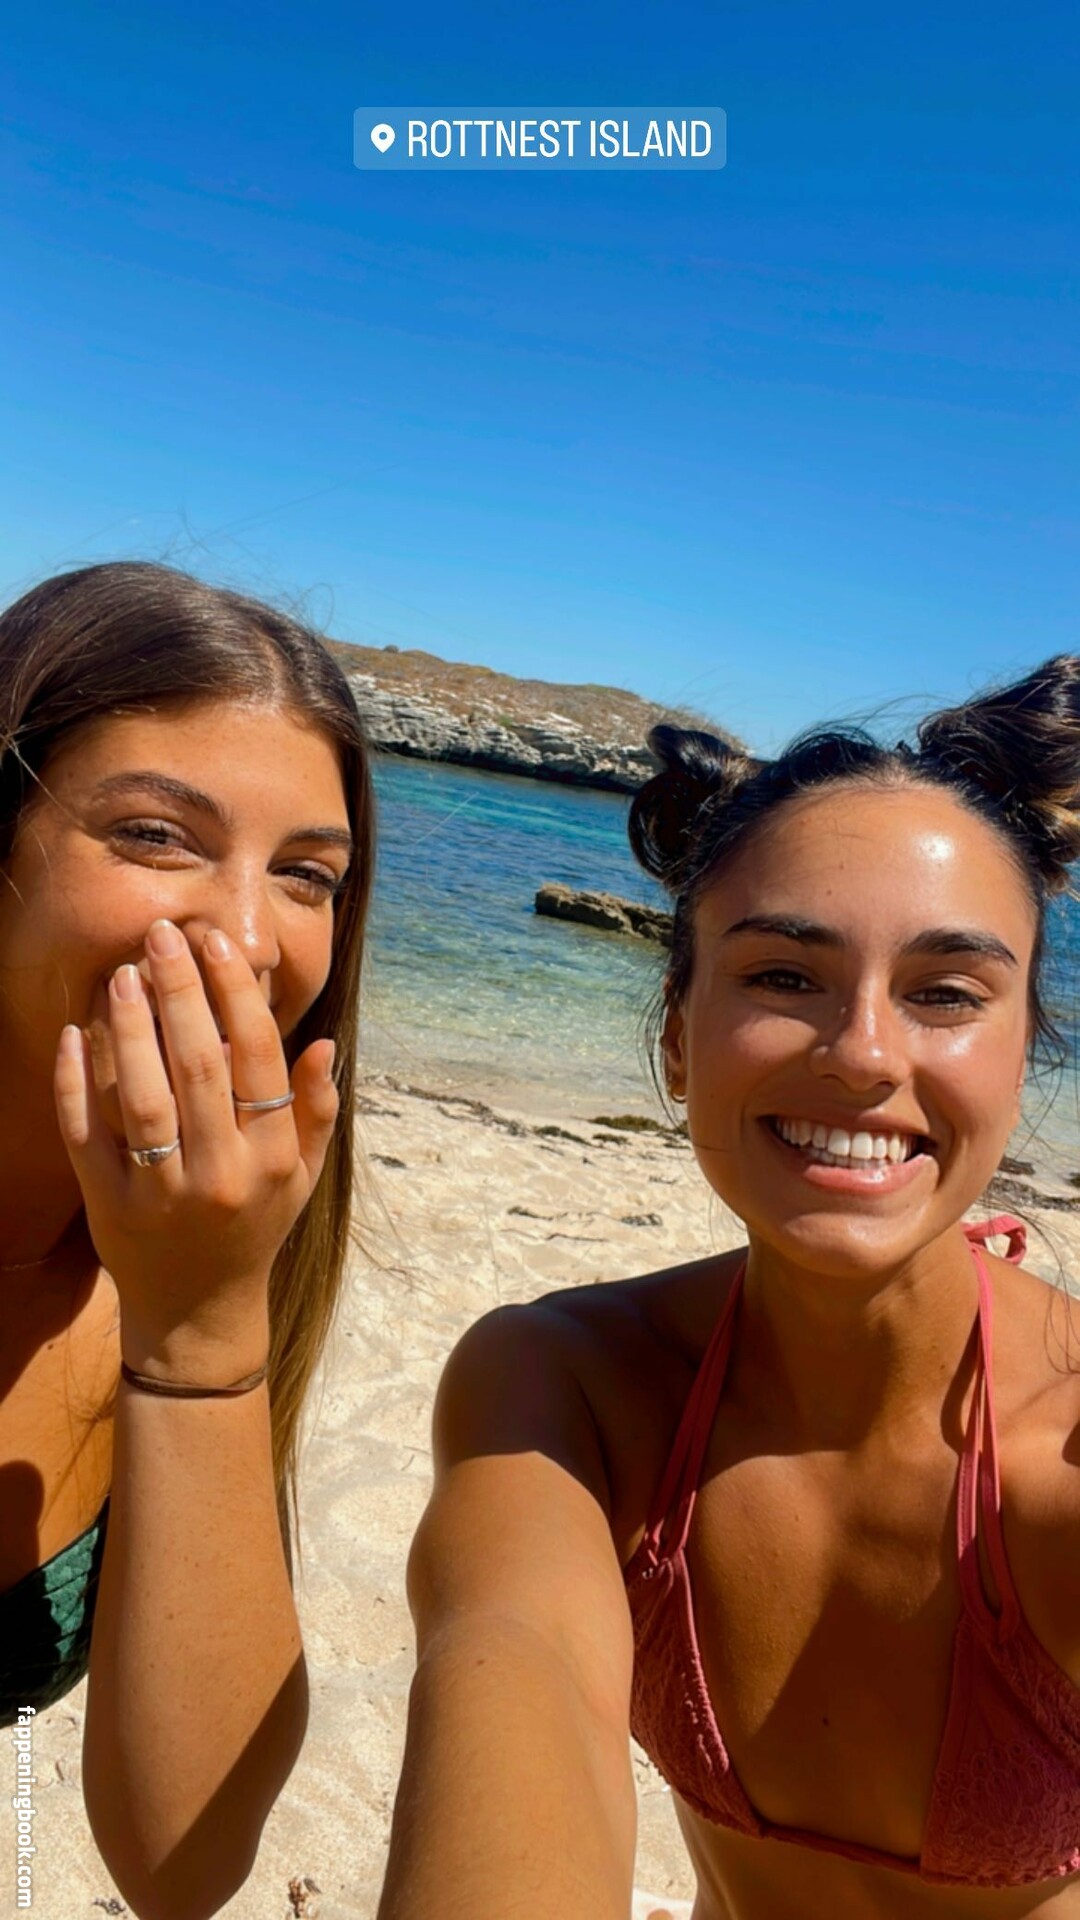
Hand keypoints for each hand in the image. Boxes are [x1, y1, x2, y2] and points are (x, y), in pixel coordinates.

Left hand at [53, 918, 337, 1373]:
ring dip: (130, 1030)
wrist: (198, 1313)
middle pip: (199, 1067)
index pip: (259, 1059)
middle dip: (181, 993)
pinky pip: (87, 1135)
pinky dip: (76, 1084)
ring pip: (142, 1097)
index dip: (238, 995)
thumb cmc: (256, 1228)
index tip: (217, 944)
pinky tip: (74, 1034)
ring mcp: (161, 1193)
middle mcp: (220, 1173)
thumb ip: (318, 1111)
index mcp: (272, 1158)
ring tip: (122, 974)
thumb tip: (321, 1044)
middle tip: (162, 935)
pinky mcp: (108, 1206)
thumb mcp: (303, 1176)